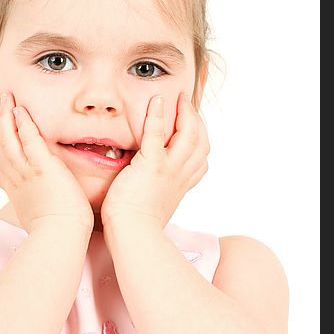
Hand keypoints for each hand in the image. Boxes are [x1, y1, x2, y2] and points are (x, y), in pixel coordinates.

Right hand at [0, 93, 93, 233]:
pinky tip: (22, 110)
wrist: (62, 236)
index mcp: (14, 189)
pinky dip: (24, 125)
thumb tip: (42, 197)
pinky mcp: (44, 168)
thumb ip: (36, 198)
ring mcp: (28, 173)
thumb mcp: (37, 211)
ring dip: (5, 116)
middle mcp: (16, 178)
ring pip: (7, 139)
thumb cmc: (57, 228)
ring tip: (6, 99)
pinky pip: (30, 142)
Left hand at [100, 92, 209, 228]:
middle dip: (198, 122)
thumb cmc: (135, 226)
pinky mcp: (151, 165)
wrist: (131, 235)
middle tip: (188, 106)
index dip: (201, 142)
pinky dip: (158, 116)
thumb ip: (157, 193)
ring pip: (189, 136)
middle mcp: (180, 176)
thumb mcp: (156, 207)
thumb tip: (151, 189)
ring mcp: (168, 169)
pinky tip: (156, 101)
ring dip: (186, 114)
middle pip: (201, 143)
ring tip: (180, 99)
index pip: (201, 161)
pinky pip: (158, 135)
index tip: (194, 130)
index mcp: (181, 186)